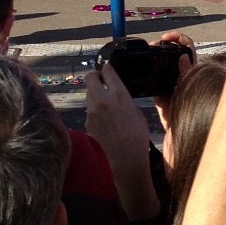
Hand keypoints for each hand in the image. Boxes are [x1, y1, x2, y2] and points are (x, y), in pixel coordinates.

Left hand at [86, 62, 161, 220]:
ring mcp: (91, 111)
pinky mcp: (87, 122)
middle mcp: (102, 99)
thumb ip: (123, 97)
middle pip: (89, 77)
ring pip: (88, 93)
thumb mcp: (135, 110)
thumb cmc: (138, 133)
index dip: (108, 68)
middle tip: (102, 80)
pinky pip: (89, 109)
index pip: (107, 70)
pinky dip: (94, 110)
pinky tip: (104, 119)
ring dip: (94, 93)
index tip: (109, 69)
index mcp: (118, 93)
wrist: (126, 156)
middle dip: (95, 76)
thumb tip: (116, 93)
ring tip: (105, 102)